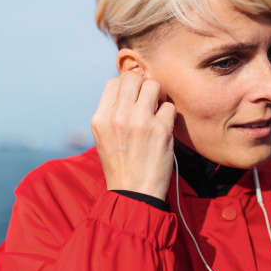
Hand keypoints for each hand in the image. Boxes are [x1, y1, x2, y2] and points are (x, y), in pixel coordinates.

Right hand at [91, 72, 176, 200]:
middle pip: (134, 78)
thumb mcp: (103, 137)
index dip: (127, 85)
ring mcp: (140, 122)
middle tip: (147, 101)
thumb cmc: (120, 165)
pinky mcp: (161, 130)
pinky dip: (168, 115)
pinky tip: (163, 127)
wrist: (134, 193)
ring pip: (153, 85)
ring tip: (156, 111)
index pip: (114, 82)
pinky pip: (169, 106)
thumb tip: (129, 88)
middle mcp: (118, 117)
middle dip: (143, 86)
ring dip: (158, 96)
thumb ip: (112, 112)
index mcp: (101, 118)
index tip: (133, 96)